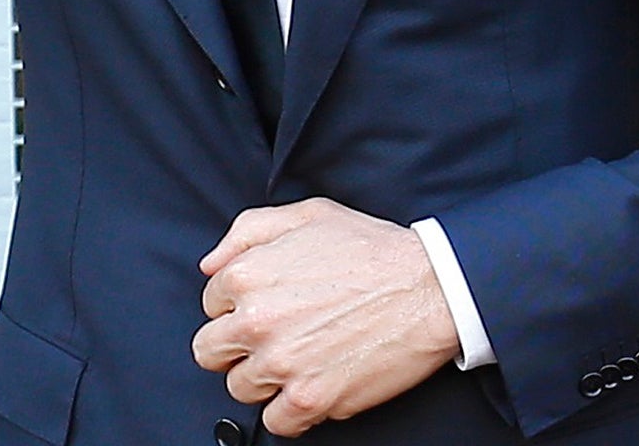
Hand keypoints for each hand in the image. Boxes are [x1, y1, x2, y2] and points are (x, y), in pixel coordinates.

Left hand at [193, 199, 460, 437]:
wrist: (428, 287)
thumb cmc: (371, 248)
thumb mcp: (306, 214)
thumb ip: (247, 231)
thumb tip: (210, 265)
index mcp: (248, 275)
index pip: (210, 304)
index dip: (238, 304)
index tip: (268, 305)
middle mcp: (255, 321)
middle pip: (210, 352)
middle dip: (236, 346)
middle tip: (273, 337)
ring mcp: (282, 363)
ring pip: (239, 389)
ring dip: (264, 379)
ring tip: (298, 358)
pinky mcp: (311, 398)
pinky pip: (275, 423)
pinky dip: (290, 411)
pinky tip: (311, 385)